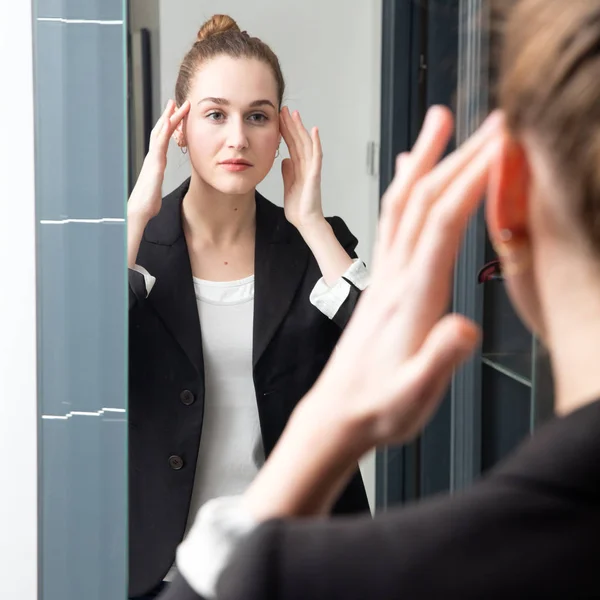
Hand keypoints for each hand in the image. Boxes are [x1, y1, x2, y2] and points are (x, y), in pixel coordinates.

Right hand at [128, 99, 189, 220]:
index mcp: (155, 163)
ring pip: (161, 132)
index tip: (175, 115)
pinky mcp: (155, 163)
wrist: (139, 210)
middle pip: (160, 131)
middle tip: (175, 101)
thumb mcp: (156, 191)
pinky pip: (160, 142)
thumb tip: (156, 188)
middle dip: (168, 115)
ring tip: (176, 104)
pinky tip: (171, 120)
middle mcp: (153, 157)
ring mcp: (153, 158)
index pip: (162, 140)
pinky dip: (165, 130)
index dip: (168, 127)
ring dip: (169, 117)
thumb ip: (157, 185)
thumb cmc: (147, 204)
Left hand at [280, 106, 324, 230]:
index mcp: (299, 168)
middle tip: (284, 109)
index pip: (292, 145)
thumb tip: (285, 160)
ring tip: (294, 114)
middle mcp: (306, 166)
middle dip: (291, 125)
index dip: (285, 131)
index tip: (278, 118)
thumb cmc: (298, 208)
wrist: (305, 222)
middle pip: (298, 141)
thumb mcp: (289, 186)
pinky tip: (314, 131)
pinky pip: (316, 156)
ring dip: (301, 129)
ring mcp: (312, 169)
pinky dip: (316, 143)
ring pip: (306, 144)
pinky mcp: (315, 175)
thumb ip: (288, 172)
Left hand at [303, 107, 502, 449]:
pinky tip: (409, 173)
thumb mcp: (411, 397)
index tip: (501, 143)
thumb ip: (436, 362)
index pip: (442, 225)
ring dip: (424, 159)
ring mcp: (385, 277)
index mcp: (410, 297)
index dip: (472, 180)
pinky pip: (390, 224)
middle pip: (426, 202)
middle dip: (460, 155)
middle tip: (492, 118)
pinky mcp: (381, 283)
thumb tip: (463, 330)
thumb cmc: (376, 407)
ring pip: (402, 204)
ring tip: (439, 120)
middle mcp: (395, 277)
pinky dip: (403, 189)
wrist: (337, 414)